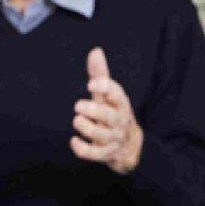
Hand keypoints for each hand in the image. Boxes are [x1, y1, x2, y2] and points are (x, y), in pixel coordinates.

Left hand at [70, 47, 143, 173]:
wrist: (130, 146)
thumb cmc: (113, 113)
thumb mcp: (108, 95)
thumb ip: (100, 75)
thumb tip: (95, 50)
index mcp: (119, 104)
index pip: (118, 95)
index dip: (106, 88)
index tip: (92, 84)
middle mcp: (118, 122)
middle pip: (110, 117)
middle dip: (95, 111)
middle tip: (78, 105)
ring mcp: (113, 139)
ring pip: (102, 136)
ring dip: (88, 128)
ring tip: (77, 120)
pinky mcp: (106, 154)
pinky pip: (95, 154)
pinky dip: (84, 150)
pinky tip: (73, 141)